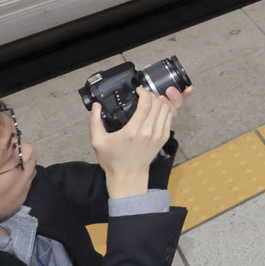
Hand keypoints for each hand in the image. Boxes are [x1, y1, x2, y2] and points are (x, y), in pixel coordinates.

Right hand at [90, 84, 184, 198]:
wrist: (128, 176)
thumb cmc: (112, 160)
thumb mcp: (98, 141)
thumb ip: (95, 121)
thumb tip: (96, 105)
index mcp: (133, 131)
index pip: (146, 104)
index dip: (144, 93)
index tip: (139, 89)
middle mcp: (148, 132)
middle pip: (158, 104)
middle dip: (152, 95)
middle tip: (144, 94)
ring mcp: (158, 135)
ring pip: (166, 110)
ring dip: (160, 101)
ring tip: (151, 100)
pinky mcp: (163, 138)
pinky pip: (169, 118)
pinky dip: (165, 110)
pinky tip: (157, 109)